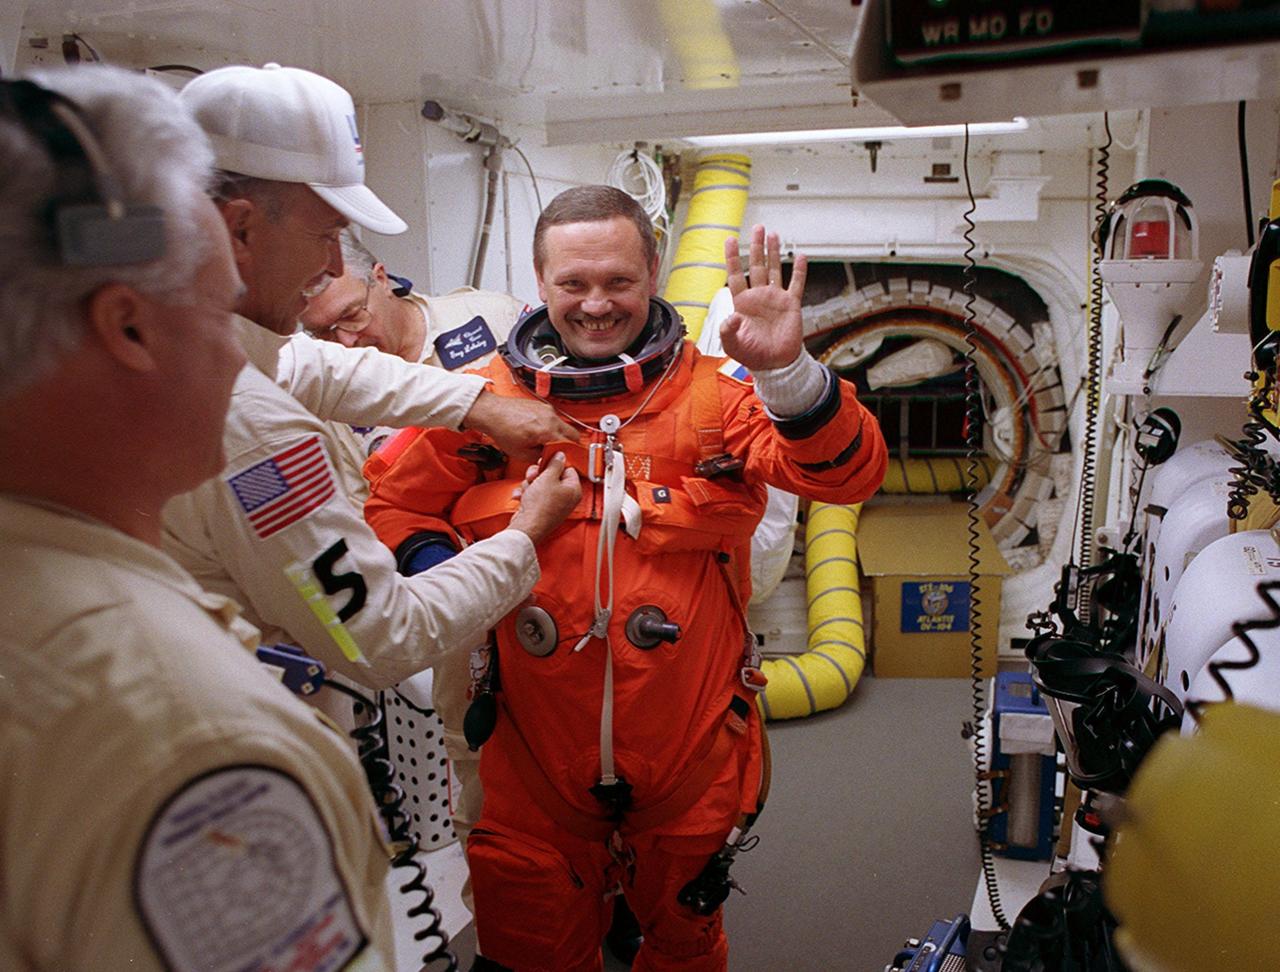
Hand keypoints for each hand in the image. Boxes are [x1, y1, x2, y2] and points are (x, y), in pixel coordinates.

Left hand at [462, 390, 579, 462]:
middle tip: (558, 452)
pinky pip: (553, 418)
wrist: (491, 412)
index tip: (565, 458)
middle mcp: (551, 417)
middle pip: (572, 434)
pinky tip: (537, 432)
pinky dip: (550, 426)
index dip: (568, 454)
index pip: (571, 445)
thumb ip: (540, 457)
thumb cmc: (502, 429)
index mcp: (548, 430)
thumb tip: (548, 459)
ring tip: (543, 441)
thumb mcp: (521, 453)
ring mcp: (547, 409)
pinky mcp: (541, 405)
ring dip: (558, 435)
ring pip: (563, 425)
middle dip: (568, 444)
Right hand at [507, 452, 580, 544]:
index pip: (568, 468)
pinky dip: (526, 494)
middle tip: (534, 476)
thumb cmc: (540, 507)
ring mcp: (554, 504)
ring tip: (528, 490)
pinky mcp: (542, 509)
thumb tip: (560, 456)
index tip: (546, 461)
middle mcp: (566, 498)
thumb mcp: (548, 477)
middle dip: (539, 474)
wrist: (527, 526)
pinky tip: (523, 497)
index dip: (555, 464)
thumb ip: (555, 464)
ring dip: (531, 484)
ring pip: (540, 484)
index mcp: (573, 489)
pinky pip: (534, 495)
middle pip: (552, 476)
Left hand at [720, 224, 808, 370]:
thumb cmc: (752, 355)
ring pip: (774, 270)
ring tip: (773, 235)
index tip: (730, 240)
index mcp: (742, 303)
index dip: (732, 258)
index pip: (735, 275)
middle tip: (758, 228)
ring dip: (774, 253)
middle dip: (756, 247)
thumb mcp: (733, 345)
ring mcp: (775, 299)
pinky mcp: (791, 305)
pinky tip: (800, 256)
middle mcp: (758, 297)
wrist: (775, 365)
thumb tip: (730, 317)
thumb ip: (728, 331)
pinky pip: (796, 284)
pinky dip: (799, 271)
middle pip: (756, 266)